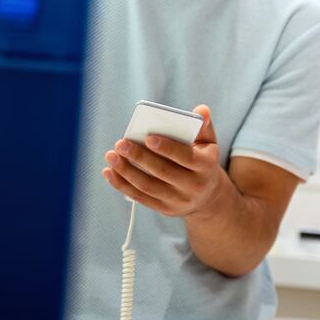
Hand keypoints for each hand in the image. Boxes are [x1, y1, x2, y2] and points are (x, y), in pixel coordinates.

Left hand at [102, 104, 231, 218]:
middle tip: (121, 143)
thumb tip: (201, 110)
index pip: (186, 157)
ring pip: (148, 186)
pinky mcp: (165, 209)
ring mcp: (179, 200)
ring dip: (126, 171)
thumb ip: (204, 126)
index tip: (148, 137)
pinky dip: (123, 185)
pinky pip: (141, 198)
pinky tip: (110, 172)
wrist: (208, 197)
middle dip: (140, 157)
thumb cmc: (203, 161)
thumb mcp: (209, 144)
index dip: (167, 148)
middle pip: (163, 172)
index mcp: (206, 167)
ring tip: (111, 156)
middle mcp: (194, 186)